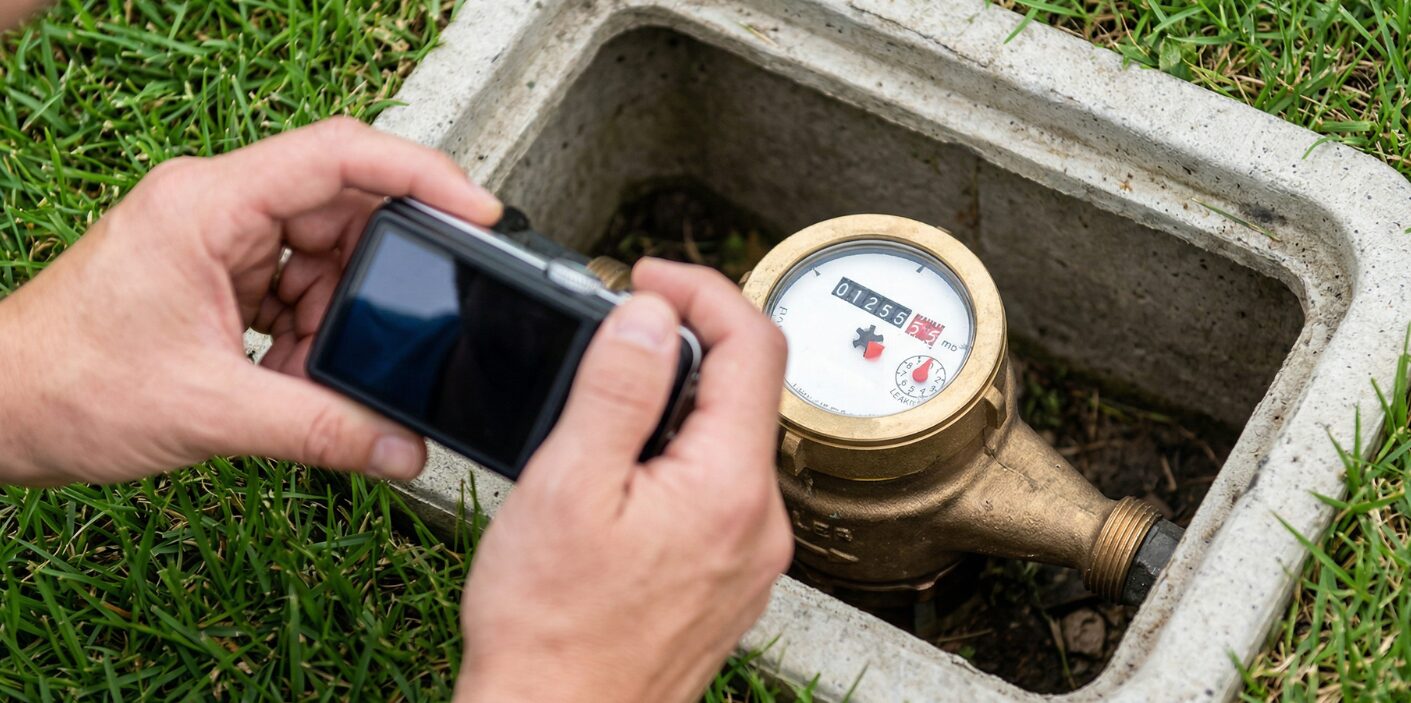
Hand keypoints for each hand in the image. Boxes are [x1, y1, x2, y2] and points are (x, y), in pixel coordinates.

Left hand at [0, 117, 501, 485]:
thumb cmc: (64, 386)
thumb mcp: (211, 412)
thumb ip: (322, 430)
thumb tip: (404, 447)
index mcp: (209, 204)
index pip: (339, 156)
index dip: (420, 175)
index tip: (477, 212)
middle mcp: (217, 207)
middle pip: (341, 211)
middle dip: (378, 277)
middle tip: (403, 328)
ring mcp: (216, 241)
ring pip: (323, 258)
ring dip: (338, 319)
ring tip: (314, 373)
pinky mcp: (216, 276)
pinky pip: (295, 290)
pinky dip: (310, 336)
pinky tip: (294, 376)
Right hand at [455, 259, 792, 702]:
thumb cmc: (552, 630)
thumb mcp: (568, 485)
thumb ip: (617, 388)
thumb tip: (652, 316)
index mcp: (729, 486)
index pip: (754, 343)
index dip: (702, 289)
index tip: (649, 278)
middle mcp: (759, 522)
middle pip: (746, 391)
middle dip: (683, 346)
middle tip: (614, 339)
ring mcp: (748, 556)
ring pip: (728, 442)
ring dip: (675, 405)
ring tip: (602, 413)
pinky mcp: (726, 579)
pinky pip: (716, 492)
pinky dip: (675, 459)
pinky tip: (619, 479)